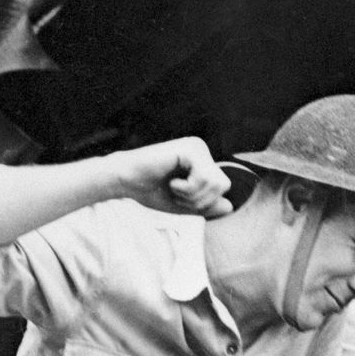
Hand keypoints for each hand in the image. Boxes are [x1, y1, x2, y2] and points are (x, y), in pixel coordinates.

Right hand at [116, 138, 234, 218]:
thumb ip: (206, 207)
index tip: (180, 198)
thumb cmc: (150, 191)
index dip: (204, 202)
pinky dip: (188, 188)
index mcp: (202, 163)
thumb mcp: (183, 205)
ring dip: (192, 195)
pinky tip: (172, 182)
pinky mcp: (191, 149)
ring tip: (174, 188)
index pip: (223, 189)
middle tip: (177, 194)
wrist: (124, 181)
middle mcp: (202, 152)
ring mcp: (197, 148)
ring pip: (216, 183)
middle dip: (200, 200)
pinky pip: (205, 177)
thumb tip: (230, 206)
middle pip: (223, 186)